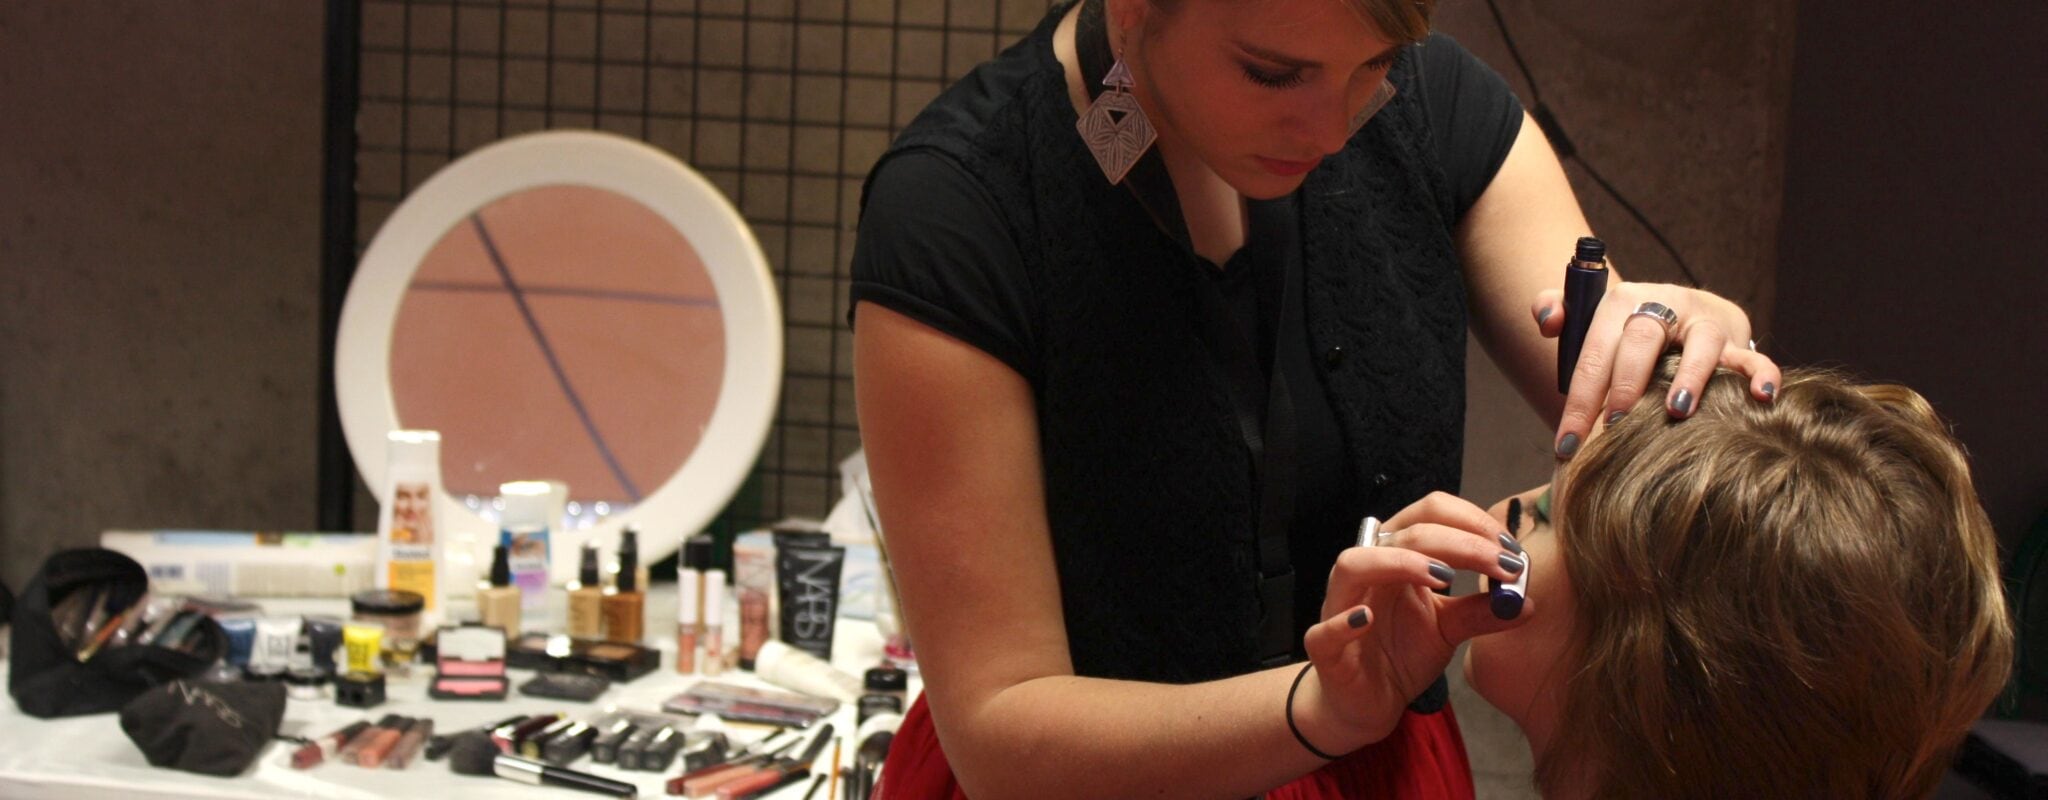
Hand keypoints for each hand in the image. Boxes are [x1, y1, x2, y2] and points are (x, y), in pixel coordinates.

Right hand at [1293, 492, 1531, 750]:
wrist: (1367, 701)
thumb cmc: (1400, 654)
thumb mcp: (1449, 630)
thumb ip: (1482, 613)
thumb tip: (1528, 601)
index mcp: (1396, 556)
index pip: (1429, 514)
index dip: (1472, 524)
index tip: (1512, 551)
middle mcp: (1366, 571)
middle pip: (1404, 532)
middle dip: (1461, 543)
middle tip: (1503, 564)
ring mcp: (1340, 606)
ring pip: (1355, 563)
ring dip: (1401, 562)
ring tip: (1445, 577)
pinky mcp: (1325, 648)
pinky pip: (1325, 629)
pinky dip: (1346, 620)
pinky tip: (1370, 618)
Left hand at [1532, 281, 1781, 456]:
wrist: (1677, 309)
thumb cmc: (1622, 329)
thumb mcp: (1588, 316)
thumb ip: (1555, 309)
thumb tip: (1548, 321)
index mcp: (1622, 302)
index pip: (1595, 352)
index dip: (1578, 398)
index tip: (1566, 445)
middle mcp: (1665, 304)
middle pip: (1643, 339)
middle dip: (1626, 383)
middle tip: (1615, 426)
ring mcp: (1704, 322)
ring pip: (1701, 344)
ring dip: (1689, 378)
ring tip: (1676, 413)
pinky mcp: (1737, 339)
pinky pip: (1754, 356)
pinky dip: (1762, 374)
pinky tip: (1763, 398)